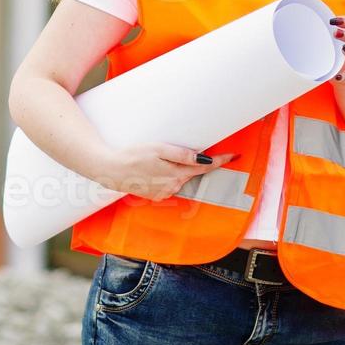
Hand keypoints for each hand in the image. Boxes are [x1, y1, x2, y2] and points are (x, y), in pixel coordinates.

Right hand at [92, 143, 237, 201]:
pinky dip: (170, 177)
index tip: (234, 156)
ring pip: (181, 179)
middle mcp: (173, 186)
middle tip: (205, 151)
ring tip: (167, 159)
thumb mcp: (158, 149)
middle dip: (199, 164)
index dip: (220, 161)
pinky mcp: (155, 195)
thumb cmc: (132, 155)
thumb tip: (203, 158)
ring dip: (181, 170)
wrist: (110, 170)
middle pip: (193, 173)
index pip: (204, 167)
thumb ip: (182, 154)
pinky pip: (169, 185)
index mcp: (176, 174)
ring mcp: (164, 193)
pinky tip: (157, 169)